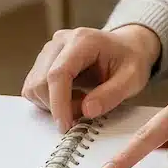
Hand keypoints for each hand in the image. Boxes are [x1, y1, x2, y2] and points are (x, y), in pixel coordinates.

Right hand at [22, 25, 161, 131]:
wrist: (127, 47)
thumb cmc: (131, 60)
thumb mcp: (132, 79)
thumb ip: (112, 94)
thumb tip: (86, 111)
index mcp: (83, 40)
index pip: (58, 73)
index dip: (58, 103)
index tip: (66, 126)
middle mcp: (61, 41)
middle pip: (41, 81)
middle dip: (58, 105)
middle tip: (84, 111)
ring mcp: (50, 49)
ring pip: (34, 85)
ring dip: (53, 103)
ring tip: (81, 101)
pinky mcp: (44, 60)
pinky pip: (35, 86)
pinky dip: (50, 99)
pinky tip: (72, 96)